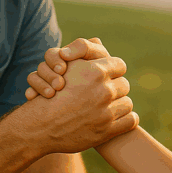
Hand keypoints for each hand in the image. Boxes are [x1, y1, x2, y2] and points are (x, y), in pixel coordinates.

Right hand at [14, 38, 137, 153]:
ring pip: (128, 103)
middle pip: (124, 84)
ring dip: (120, 105)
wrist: (39, 128)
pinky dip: (126, 120)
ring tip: (109, 108)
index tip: (109, 76)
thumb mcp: (65, 68)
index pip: (119, 65)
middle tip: (107, 94)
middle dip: (116, 88)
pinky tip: (116, 120)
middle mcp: (103, 91)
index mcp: (95, 72)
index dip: (114, 70)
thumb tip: (99, 41)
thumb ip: (82, 52)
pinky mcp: (108, 131)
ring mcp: (106, 112)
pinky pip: (131, 120)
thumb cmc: (51, 95)